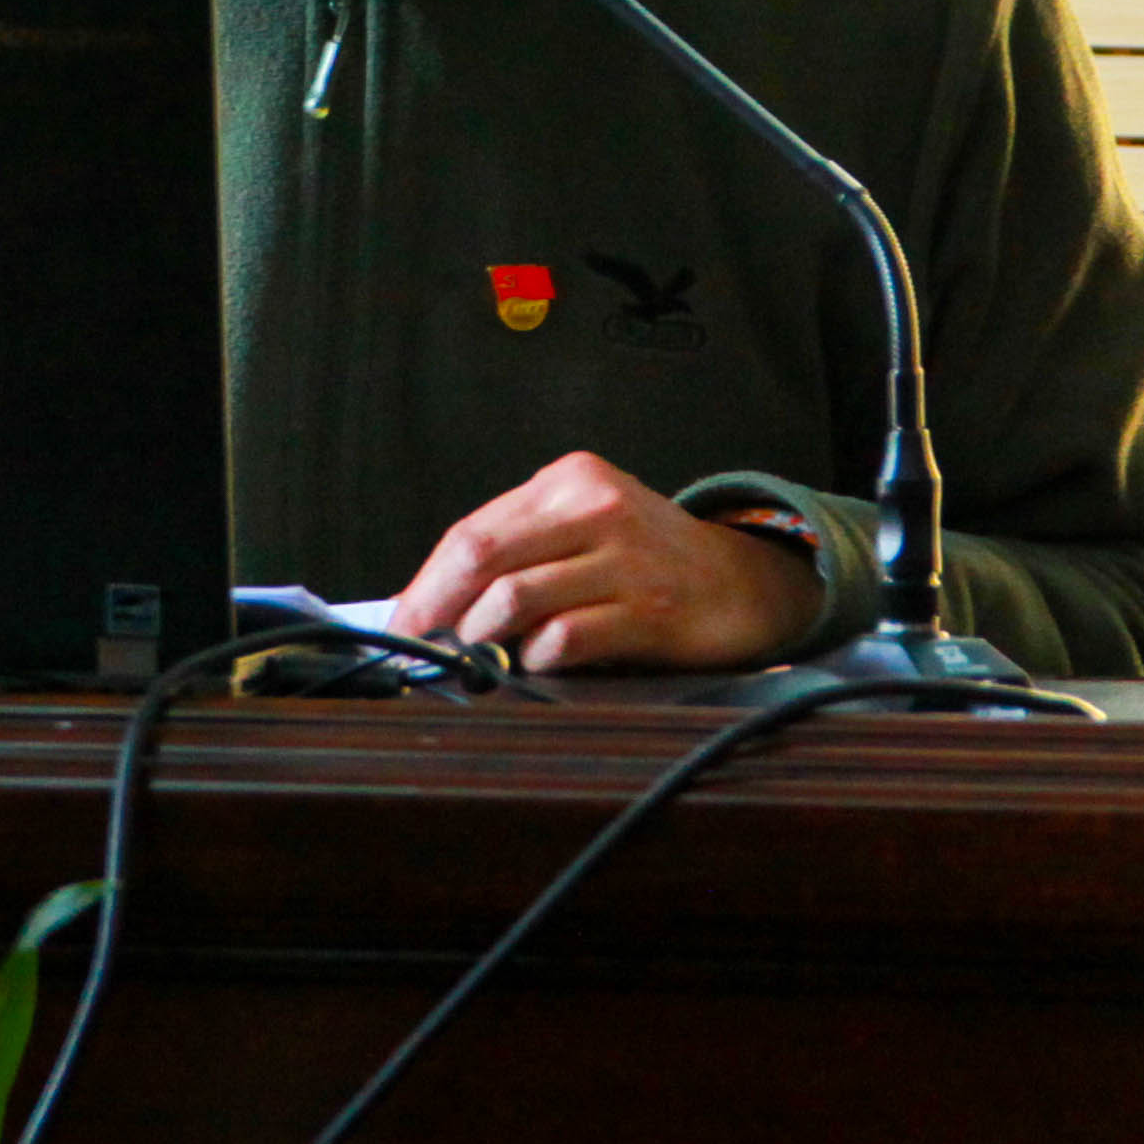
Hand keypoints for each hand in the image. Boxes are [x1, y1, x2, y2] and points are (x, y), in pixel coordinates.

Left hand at [394, 452, 832, 672]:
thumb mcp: (586, 527)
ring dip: (483, 638)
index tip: (401, 624)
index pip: (472, 531)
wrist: (742, 582)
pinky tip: (540, 663)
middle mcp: (595, 507)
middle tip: (420, 649)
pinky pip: (566, 638)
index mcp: (569, 480)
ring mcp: (624, 558)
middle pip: (482, 557)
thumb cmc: (649, 560)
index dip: (427, 584)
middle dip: (437, 610)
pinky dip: (538, 658)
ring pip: (516, 598)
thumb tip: (433, 602)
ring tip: (482, 658)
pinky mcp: (649, 609)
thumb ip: (521, 550)